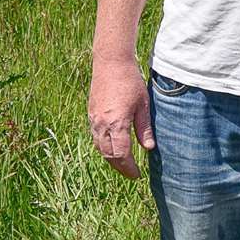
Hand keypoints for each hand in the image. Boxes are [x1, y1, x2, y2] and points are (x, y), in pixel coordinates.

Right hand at [88, 59, 154, 178]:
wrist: (110, 64)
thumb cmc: (130, 82)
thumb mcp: (143, 104)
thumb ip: (144, 128)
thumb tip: (149, 148)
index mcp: (116, 123)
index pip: (121, 154)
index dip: (128, 167)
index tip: (137, 175)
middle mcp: (101, 125)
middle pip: (108, 155)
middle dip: (120, 167)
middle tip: (132, 174)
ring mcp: (94, 120)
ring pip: (99, 148)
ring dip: (111, 159)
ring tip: (124, 165)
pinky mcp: (91, 116)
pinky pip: (96, 138)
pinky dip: (104, 148)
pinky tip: (113, 149)